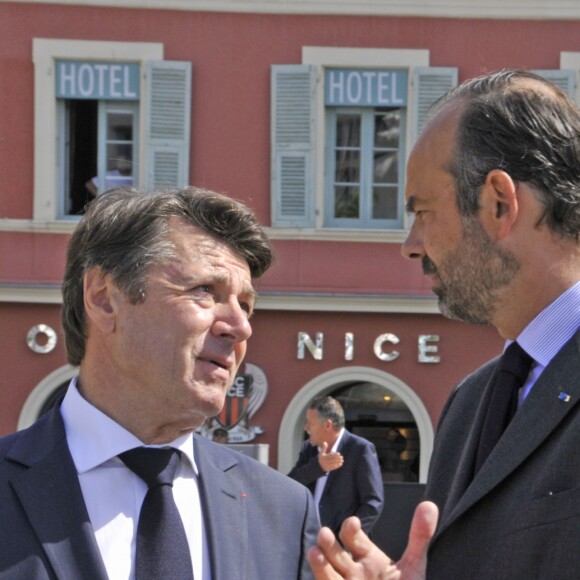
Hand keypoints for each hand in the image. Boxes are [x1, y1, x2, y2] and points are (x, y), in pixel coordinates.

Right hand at [308, 501, 437, 578]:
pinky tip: (319, 571)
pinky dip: (323, 578)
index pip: (355, 538)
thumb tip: (430, 505)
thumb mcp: (414, 566)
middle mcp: (354, 571)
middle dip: (330, 544)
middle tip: (325, 533)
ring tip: (315, 552)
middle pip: (338, 553)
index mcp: (369, 557)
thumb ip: (419, 537)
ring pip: (329, 573)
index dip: (352, 529)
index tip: (353, 523)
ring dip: (321, 563)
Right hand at [318, 442, 343, 472]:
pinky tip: (340, 464)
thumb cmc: (321, 458)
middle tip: (341, 457)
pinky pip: (333, 467)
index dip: (335, 455)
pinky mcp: (328, 469)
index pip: (330, 456)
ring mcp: (326, 466)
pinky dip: (337, 465)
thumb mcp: (321, 453)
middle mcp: (325, 462)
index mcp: (323, 457)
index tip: (339, 453)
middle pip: (332, 460)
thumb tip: (325, 442)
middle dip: (337, 458)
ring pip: (333, 464)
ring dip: (338, 462)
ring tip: (342, 460)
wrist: (318, 466)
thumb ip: (324, 448)